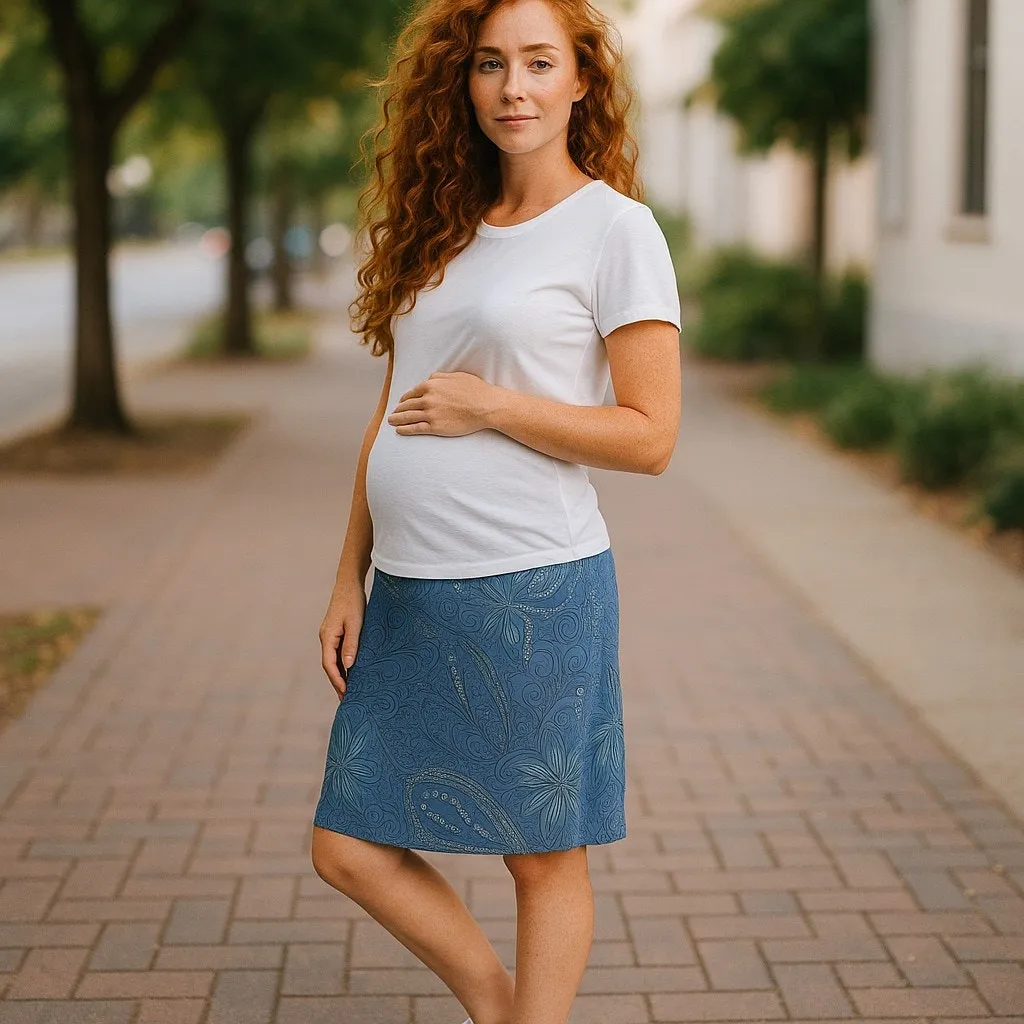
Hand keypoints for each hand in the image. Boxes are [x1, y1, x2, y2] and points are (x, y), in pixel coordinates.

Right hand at [318, 579, 366, 699]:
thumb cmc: (353, 601)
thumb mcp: (356, 623)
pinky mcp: (336, 632)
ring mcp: (330, 635)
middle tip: (346, 699)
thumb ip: (352, 644)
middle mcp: (326, 638)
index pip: (329, 665)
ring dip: (341, 675)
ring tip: (350, 690)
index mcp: (328, 637)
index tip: (345, 694)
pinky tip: (352, 671)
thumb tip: (348, 666)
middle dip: (337, 682)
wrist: (349, 583)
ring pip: (333, 660)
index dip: (337, 680)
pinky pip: (338, 652)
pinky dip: (343, 664)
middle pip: (330, 666)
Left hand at [387, 371, 501, 435]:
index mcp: (431, 385)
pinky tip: (399, 430)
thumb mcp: (456, 376)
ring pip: (408, 416)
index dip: (405, 399)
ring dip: (397, 419)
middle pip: (407, 405)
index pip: (412, 393)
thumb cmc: (475, 390)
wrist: (486, 406)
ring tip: (391, 421)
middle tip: (393, 413)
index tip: (402, 402)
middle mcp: (427, 398)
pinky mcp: (435, 427)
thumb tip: (430, 377)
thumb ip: (440, 376)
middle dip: (399, 409)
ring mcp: (430, 413)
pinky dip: (405, 429)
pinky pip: (415, 428)